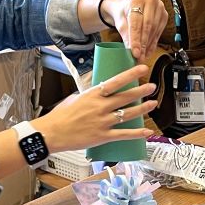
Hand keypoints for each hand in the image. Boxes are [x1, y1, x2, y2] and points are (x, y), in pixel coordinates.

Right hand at [33, 64, 156, 152]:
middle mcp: (100, 107)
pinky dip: (137, 134)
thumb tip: (101, 93)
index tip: (142, 68)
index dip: (130, 74)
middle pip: (125, 97)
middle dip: (141, 90)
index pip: (116, 81)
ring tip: (153, 103)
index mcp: (93, 94)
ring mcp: (102, 122)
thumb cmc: (60, 116)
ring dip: (142, 109)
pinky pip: (123, 134)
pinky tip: (147, 131)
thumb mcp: (75, 98)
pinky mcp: (102, 136)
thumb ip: (90, 96)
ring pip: (128, 114)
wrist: (51, 133)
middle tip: (152, 86)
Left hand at [104, 0, 167, 61]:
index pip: (136, 22)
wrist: (130, 6)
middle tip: (139, 56)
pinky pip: (159, 31)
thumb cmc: (124, 13)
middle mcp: (150, 0)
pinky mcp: (164, 14)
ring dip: (149, 45)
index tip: (135, 52)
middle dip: (143, 43)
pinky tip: (149, 51)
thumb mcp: (120, 22)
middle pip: (147, 26)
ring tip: (143, 56)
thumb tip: (131, 51)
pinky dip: (153, 43)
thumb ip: (126, 35)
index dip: (136, 39)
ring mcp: (159, 7)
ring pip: (154, 29)